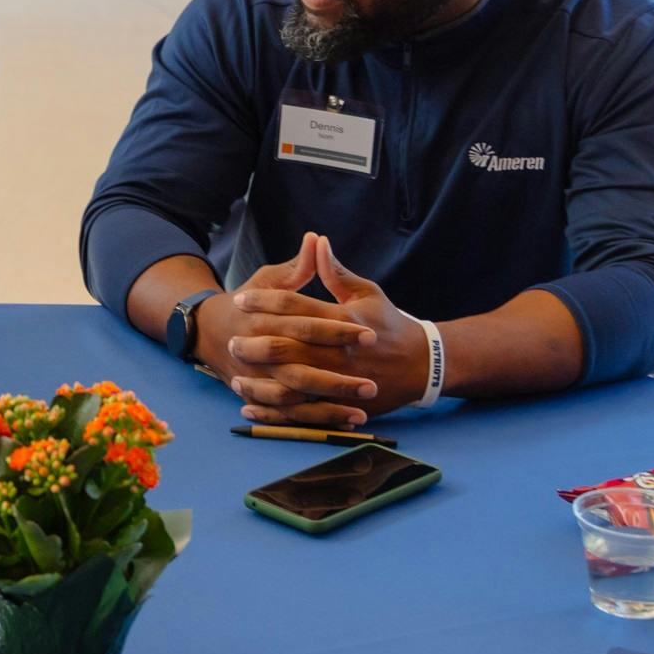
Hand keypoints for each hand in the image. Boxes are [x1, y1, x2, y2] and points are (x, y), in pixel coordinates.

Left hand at [216, 234, 422, 429]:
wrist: (422, 365)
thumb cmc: (389, 324)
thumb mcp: (366, 293)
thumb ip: (336, 271)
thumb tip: (315, 241)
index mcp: (345, 319)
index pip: (296, 307)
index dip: (265, 301)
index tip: (241, 300)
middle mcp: (341, 352)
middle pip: (289, 346)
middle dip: (255, 343)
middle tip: (231, 340)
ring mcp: (342, 382)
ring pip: (292, 383)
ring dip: (261, 382)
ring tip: (235, 377)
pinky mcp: (344, 406)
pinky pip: (302, 412)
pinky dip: (274, 413)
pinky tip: (250, 407)